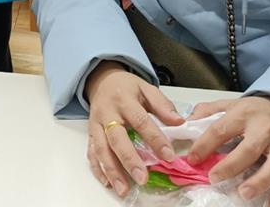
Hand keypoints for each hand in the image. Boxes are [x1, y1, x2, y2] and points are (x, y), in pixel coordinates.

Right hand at [83, 61, 183, 196]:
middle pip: (116, 138)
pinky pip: (91, 152)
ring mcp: (96, 124)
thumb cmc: (127, 88)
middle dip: (129, 160)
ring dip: (112, 170)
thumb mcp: (146, 88)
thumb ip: (162, 105)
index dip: (155, 139)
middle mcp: (107, 113)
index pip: (141, 121)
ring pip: (101, 149)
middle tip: (142, 178)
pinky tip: (107, 182)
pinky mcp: (90, 133)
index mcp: (124, 100)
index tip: (168, 156)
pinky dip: (98, 169)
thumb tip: (179, 122)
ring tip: (123, 188)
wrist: (102, 81)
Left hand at [186, 96, 269, 206]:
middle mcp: (265, 130)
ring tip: (243, 193)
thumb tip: (185, 123)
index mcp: (244, 115)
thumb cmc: (256, 111)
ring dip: (260, 182)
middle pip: (250, 148)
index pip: (221, 129)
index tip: (192, 159)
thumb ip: (208, 111)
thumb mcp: (230, 104)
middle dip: (232, 166)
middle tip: (214, 178)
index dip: (205, 144)